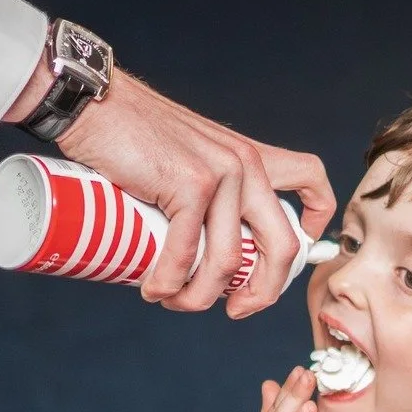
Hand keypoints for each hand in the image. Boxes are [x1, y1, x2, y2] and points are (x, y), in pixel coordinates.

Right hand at [5, 62, 334, 316]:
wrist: (94, 101)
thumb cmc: (130, 135)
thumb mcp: (187, 157)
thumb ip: (208, 189)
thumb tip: (204, 251)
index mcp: (251, 156)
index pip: (311, 178)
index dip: (317, 222)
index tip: (291, 256)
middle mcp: (246, 163)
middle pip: (283, 245)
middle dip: (264, 292)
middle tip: (236, 310)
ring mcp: (221, 173)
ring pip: (229, 261)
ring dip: (200, 296)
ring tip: (173, 301)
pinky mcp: (190, 183)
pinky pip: (188, 252)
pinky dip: (169, 282)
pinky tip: (154, 289)